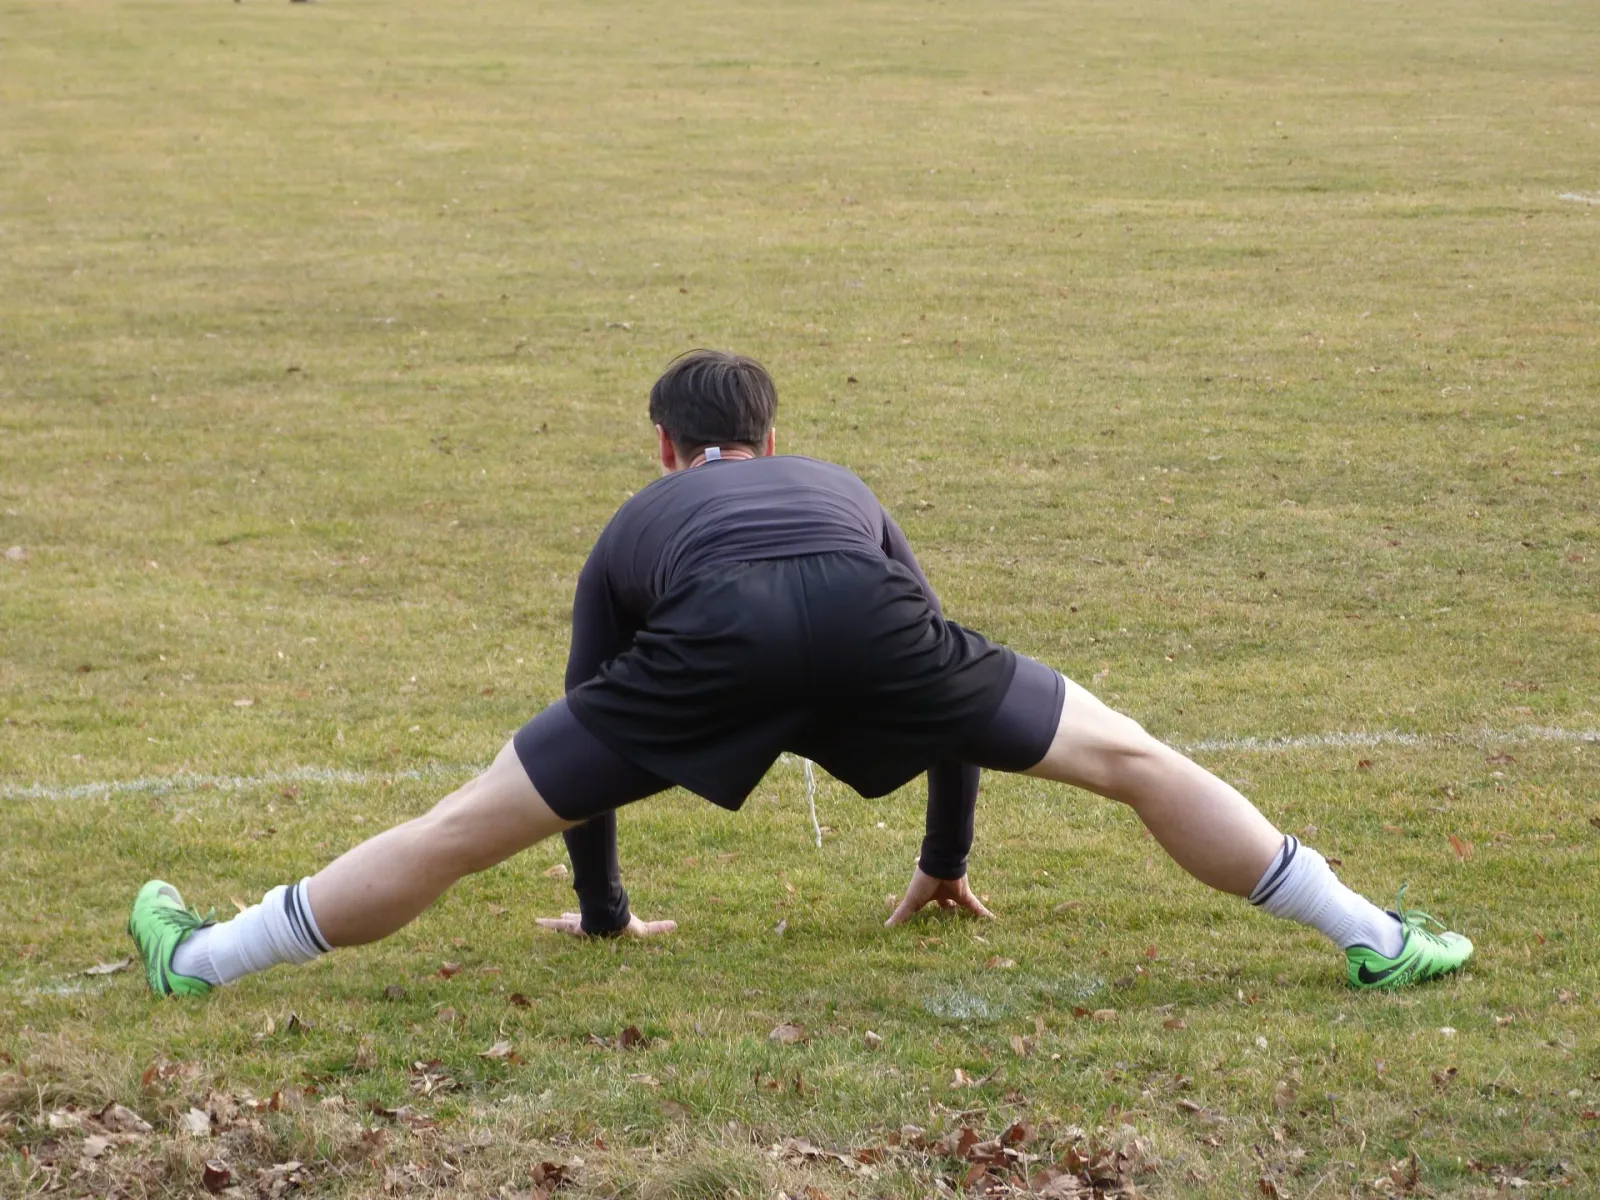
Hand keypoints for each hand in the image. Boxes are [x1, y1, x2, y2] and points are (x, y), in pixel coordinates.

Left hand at [535, 912, 677, 937]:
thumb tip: (676, 924)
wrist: (613, 922)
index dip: (589, 918)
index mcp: (603, 923)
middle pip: (580, 919)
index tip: (583, 915)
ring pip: (566, 923)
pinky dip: (547, 923)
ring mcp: (581, 924)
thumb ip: (658, 928)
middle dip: (573, 918)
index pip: (597, 920)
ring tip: (544, 921)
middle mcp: (591, 921)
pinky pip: (557, 926)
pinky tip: (535, 921)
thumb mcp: (643, 929)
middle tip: (565, 915)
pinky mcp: (574, 927)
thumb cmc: (626, 926)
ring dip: (555, 923)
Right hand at [884, 866, 995, 926]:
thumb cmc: (923, 881)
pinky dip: (984, 915)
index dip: (924, 917)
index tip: (924, 926)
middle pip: (944, 907)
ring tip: (970, 929)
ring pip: (960, 908)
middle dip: (946, 914)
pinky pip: (977, 907)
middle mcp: (941, 895)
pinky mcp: (966, 896)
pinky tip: (993, 922)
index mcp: (926, 896)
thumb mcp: (911, 902)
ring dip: (964, 916)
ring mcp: (955, 895)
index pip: (924, 909)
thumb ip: (901, 916)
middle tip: (948, 928)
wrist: (940, 864)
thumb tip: (884, 929)